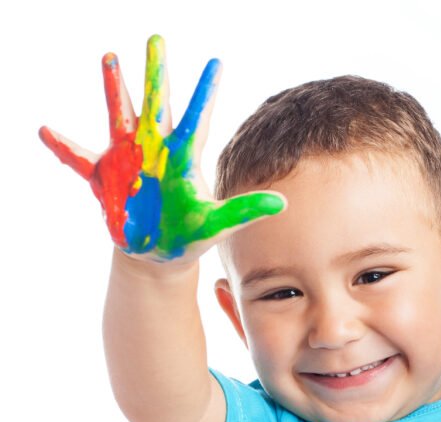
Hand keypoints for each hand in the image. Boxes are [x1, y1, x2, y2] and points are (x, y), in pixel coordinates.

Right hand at [39, 34, 284, 261]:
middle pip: (156, 104)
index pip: (198, 119)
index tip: (218, 63)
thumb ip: (245, 211)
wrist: (159, 252)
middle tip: (158, 39)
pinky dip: (64, 147)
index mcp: (183, 158)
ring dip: (114, 89)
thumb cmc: (190, 235)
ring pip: (119, 116)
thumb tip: (282, 203)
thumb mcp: (218, 224)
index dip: (206, 92)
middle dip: (157, 73)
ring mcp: (128, 160)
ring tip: (111, 58)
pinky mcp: (104, 177)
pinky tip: (46, 130)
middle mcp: (156, 150)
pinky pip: (79, 159)